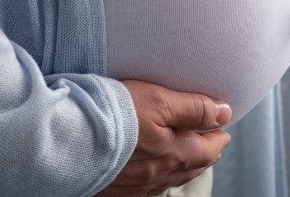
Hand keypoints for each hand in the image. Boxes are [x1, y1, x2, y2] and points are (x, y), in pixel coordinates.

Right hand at [96, 79, 232, 196]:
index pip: (207, 148)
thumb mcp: (159, 101)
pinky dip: (158, 177)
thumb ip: (193, 108)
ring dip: (183, 166)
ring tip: (189, 157)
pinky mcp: (114, 189)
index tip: (222, 128)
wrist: (65, 141)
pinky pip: (146, 187)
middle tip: (212, 143)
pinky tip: (153, 173)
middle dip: (204, 153)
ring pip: (169, 179)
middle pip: (191, 167)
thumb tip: (224, 113)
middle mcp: (158, 175)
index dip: (218, 136)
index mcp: (174, 154)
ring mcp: (136, 185)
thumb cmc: (112, 116)